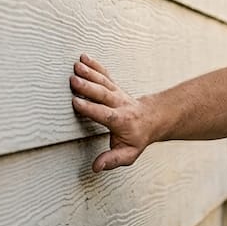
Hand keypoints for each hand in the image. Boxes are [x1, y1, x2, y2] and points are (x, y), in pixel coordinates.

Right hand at [70, 53, 151, 171]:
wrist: (152, 120)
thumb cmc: (137, 138)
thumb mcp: (128, 154)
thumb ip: (112, 160)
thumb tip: (96, 167)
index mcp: (121, 121)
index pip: (105, 114)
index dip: (91, 108)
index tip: (76, 102)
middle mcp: (119, 105)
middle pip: (103, 94)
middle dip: (88, 87)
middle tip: (73, 80)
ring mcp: (117, 94)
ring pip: (104, 82)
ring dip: (90, 73)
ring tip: (76, 66)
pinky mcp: (114, 87)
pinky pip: (105, 75)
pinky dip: (95, 65)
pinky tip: (83, 58)